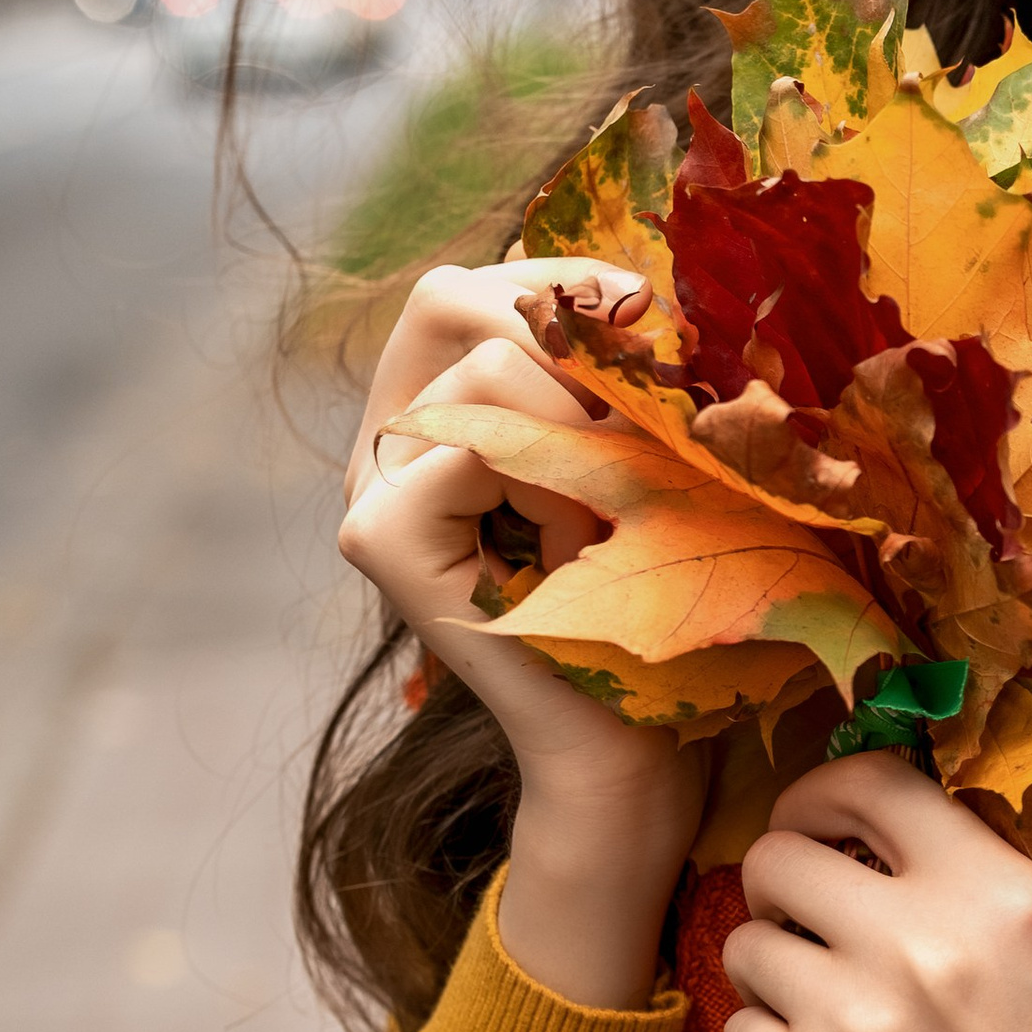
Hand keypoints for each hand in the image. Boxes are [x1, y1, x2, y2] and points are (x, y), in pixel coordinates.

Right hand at [339, 259, 708, 1004]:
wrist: (631, 748)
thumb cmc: (656, 603)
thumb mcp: (644, 458)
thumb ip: (615, 372)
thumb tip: (636, 290)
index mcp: (453, 408)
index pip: (477, 283)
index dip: (567, 283)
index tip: (649, 330)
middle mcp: (399, 438)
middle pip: (455, 297)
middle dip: (566, 339)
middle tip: (632, 426)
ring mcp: (375, 486)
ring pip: (483, 365)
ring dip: (575, 431)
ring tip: (601, 517)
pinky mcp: (378, 536)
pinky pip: (470, 444)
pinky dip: (547, 485)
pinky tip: (571, 550)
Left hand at [722, 758, 1031, 1031]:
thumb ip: (954, 881)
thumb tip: (840, 822)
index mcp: (1000, 895)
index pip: (870, 780)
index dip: (821, 796)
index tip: (816, 828)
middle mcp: (927, 943)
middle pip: (777, 854)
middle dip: (783, 890)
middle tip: (814, 936)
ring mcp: (858, 1023)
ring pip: (746, 942)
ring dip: (775, 976)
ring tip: (838, 1026)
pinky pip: (741, 1029)